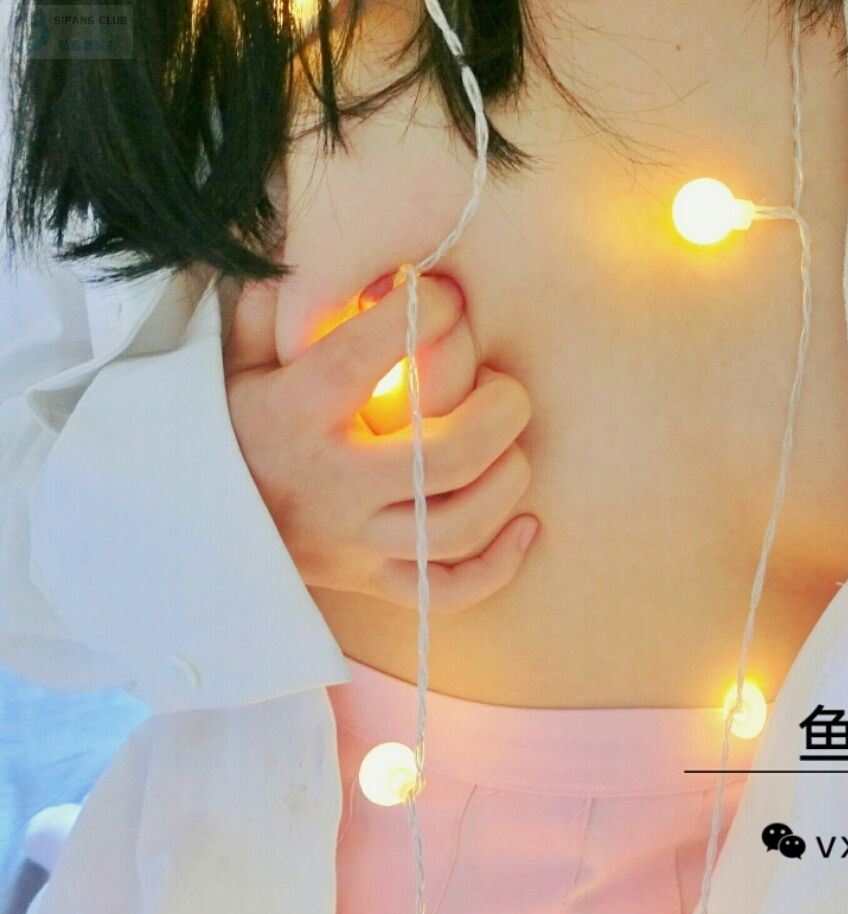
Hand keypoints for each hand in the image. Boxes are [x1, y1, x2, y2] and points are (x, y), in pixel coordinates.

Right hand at [225, 273, 537, 611]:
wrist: (178, 526)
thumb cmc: (220, 427)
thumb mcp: (230, 357)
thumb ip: (274, 303)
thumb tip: (320, 246)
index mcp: (295, 415)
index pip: (371, 356)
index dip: (425, 314)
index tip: (442, 296)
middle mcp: (333, 485)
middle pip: (448, 456)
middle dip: (499, 409)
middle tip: (501, 384)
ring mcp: (356, 543)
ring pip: (459, 527)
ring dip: (506, 480)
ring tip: (508, 445)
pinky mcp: (372, 582)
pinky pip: (451, 590)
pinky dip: (499, 563)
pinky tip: (525, 523)